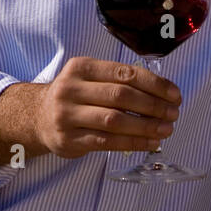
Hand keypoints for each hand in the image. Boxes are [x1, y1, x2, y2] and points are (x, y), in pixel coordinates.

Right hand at [34, 56, 181, 158]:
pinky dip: (133, 142)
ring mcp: (67, 115)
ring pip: (114, 120)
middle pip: (120, 96)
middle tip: (173, 113)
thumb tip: (162, 93)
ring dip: (146, 126)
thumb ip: (118, 80)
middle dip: (153, 105)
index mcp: (81, 68)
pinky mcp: (69, 140)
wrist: (36, 117)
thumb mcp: (88, 78)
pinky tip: (150, 143)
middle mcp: (71, 89)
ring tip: (166, 129)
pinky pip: (107, 142)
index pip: (124, 73)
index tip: (174, 94)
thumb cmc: (74, 96)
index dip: (154, 83)